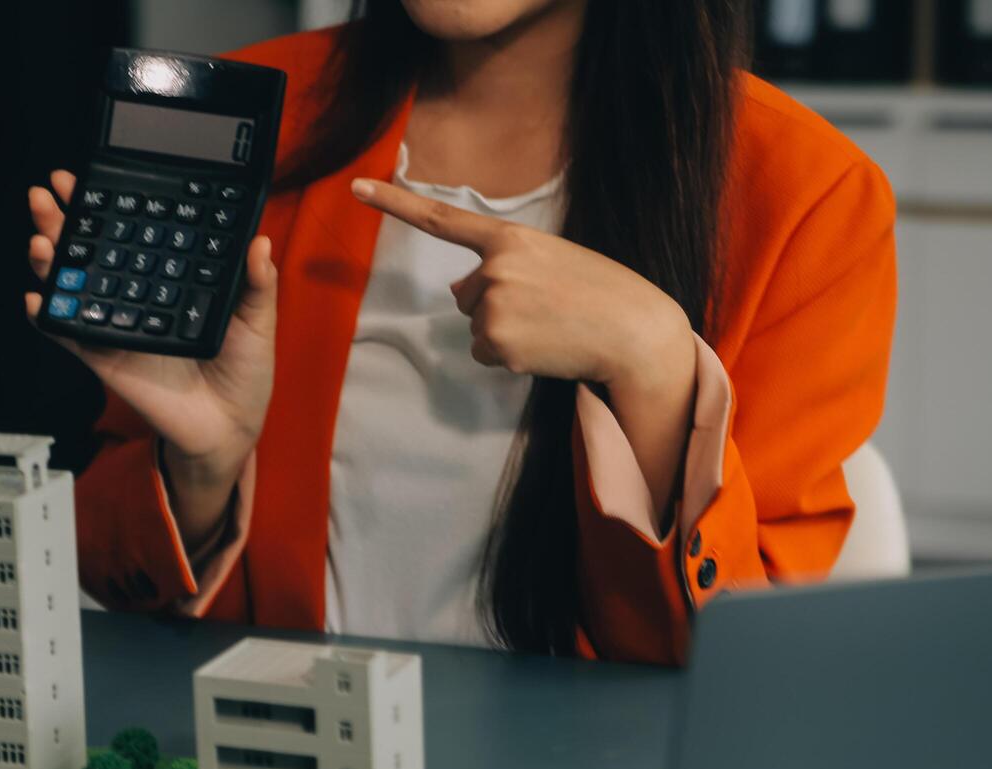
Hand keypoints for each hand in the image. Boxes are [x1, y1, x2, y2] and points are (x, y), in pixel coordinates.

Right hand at [26, 170, 277, 546]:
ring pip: (73, 286)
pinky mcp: (106, 359)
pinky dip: (49, 318)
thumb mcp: (258, 320)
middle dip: (65, 219)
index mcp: (169, 280)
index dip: (111, 204)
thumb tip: (261, 241)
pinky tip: (36, 298)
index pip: (134, 234)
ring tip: (42, 237)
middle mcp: (137, 297)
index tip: (94, 175)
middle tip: (49, 192)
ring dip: (51, 260)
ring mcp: (117, 326)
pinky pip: (70, 336)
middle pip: (92, 251)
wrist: (232, 426)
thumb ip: (258, 283)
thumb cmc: (246, 372)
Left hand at [351, 176, 699, 524]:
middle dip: (497, 307)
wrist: (635, 331)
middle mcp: (495, 268)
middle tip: (548, 309)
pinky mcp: (499, 344)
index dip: (394, 202)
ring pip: (477, 330)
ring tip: (552, 328)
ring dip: (507, 335)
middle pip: (466, 297)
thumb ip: (503, 267)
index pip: (442, 219)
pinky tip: (546, 347)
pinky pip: (487, 356)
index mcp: (510, 238)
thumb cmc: (599, 293)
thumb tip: (459, 293)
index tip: (356, 187)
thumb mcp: (550, 262)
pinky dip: (511, 358)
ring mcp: (494, 307)